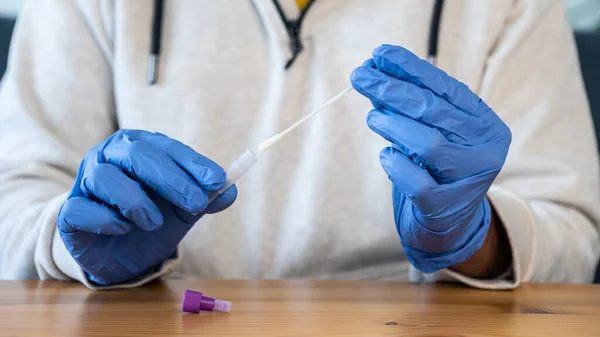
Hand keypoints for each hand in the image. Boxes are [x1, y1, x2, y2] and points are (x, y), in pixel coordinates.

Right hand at [57, 130, 236, 284]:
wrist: (119, 252)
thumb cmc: (153, 218)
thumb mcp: (184, 209)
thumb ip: (205, 198)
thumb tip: (230, 191)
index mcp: (138, 146)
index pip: (166, 147)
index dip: (192, 163)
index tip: (216, 181)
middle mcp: (108, 157)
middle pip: (136, 155)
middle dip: (171, 179)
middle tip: (196, 203)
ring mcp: (85, 182)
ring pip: (105, 177)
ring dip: (136, 200)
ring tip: (155, 222)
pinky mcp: (69, 213)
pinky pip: (81, 209)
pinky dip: (106, 218)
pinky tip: (124, 228)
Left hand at [350, 45, 510, 272]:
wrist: (449, 225)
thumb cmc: (436, 170)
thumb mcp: (429, 132)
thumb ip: (409, 105)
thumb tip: (376, 69)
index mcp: (485, 125)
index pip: (447, 87)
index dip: (411, 69)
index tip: (379, 54)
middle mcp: (486, 150)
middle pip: (435, 111)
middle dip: (392, 89)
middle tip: (360, 75)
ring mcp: (470, 180)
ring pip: (429, 144)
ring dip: (393, 125)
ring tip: (373, 117)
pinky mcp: (447, 207)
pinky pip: (417, 182)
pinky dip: (396, 164)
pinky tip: (386, 156)